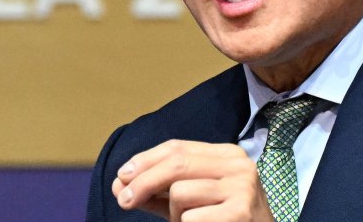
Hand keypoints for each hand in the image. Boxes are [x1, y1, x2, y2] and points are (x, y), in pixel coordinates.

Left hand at [112, 139, 273, 221]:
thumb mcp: (191, 201)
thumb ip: (158, 192)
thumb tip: (120, 184)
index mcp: (227, 154)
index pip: (177, 147)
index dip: (145, 160)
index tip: (122, 175)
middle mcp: (238, 165)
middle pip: (176, 164)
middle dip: (143, 181)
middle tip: (123, 200)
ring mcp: (242, 188)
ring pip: (180, 193)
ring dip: (173, 214)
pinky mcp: (240, 213)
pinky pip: (191, 219)